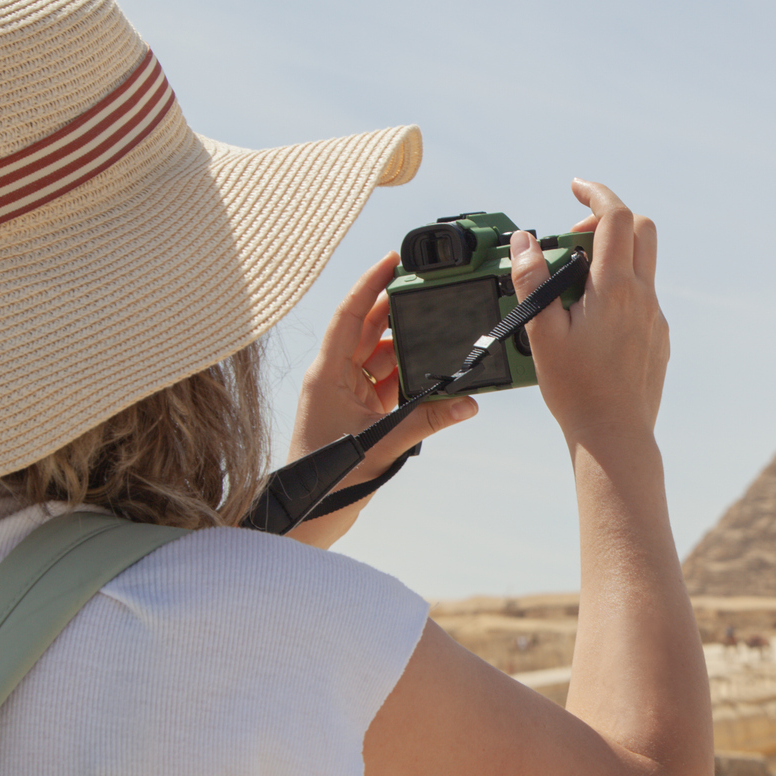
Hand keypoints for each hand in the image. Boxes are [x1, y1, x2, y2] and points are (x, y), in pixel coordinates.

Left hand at [283, 251, 477, 548]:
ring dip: (406, 344)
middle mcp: (333, 376)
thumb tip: (467, 403)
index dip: (370, 284)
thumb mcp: (381, 445)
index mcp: (327, 373)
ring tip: (436, 330)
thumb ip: (426, 421)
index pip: (349, 314)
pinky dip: (407, 374)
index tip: (392, 260)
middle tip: (427, 289)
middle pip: (367, 329)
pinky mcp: (357, 410)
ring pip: (379, 355)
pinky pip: (386, 381)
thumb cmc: (326, 479)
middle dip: (395, 309)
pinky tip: (430, 370)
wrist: (307, 514)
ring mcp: (345, 393)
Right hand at [509, 179, 668, 446]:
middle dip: (609, 218)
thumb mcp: (541, 332)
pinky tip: (592, 323)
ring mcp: (655, 318)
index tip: (575, 187)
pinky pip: (644, 298)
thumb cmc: (576, 390)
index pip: (614, 217)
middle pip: (642, 229)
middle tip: (574, 237)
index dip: (595, 193)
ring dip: (614, 256)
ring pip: (643, 265)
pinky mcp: (659, 339)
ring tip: (574, 286)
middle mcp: (643, 297)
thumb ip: (532, 280)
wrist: (615, 438)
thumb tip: (524, 240)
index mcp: (615, 288)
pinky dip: (620, 289)